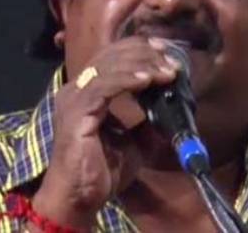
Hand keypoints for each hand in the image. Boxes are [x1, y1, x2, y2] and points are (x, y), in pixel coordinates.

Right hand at [31, 37, 179, 229]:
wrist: (81, 198)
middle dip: (145, 54)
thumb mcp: (134, 141)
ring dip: (142, 66)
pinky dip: (127, 80)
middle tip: (172, 61)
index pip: (112, 56)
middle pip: (111, 55)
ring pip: (109, 66)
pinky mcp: (76, 112)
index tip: (165, 50)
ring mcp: (74, 98)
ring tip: (167, 72)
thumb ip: (147, 120)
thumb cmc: (103, 170)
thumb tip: (170, 106)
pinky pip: (103, 86)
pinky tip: (147, 80)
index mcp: (87, 91)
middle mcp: (77, 89)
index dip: (139, 49)